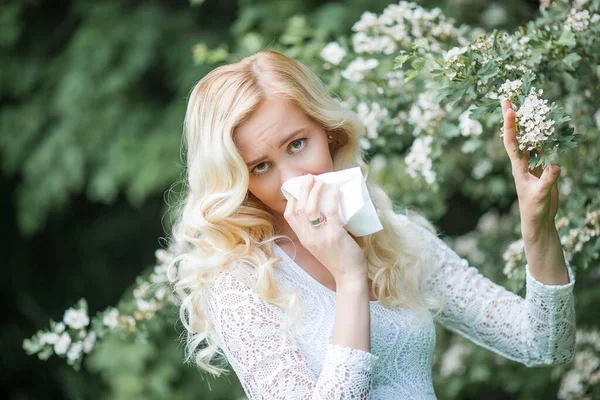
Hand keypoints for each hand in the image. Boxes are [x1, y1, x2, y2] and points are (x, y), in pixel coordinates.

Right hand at [283, 174, 367, 282]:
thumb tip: (325, 208)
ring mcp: (321, 237)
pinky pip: (331, 213)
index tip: (298, 187)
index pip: (290, 216)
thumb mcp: (320, 245)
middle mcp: (309, 237)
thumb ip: (318, 230)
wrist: (349, 276)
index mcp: (304, 239)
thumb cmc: (338, 259)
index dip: (292, 199)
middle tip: (309, 177)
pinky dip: (333, 199)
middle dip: (303, 190)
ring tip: (320, 181)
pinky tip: (336, 190)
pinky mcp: (335, 235)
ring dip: (314, 192)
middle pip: (299, 209)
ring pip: (310, 209)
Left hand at [501, 100, 559, 241]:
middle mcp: (523, 162)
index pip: (512, 142)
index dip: (511, 126)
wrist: (538, 219)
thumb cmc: (533, 209)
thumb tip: (555, 166)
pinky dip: (543, 137)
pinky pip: (542, 149)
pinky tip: (545, 127)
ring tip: (525, 106)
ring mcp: (532, 164)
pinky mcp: (542, 168)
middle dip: (513, 119)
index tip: (510, 110)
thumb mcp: (540, 195)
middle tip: (507, 99)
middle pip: (517, 136)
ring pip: (529, 140)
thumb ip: (547, 180)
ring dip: (527, 124)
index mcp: (518, 167)